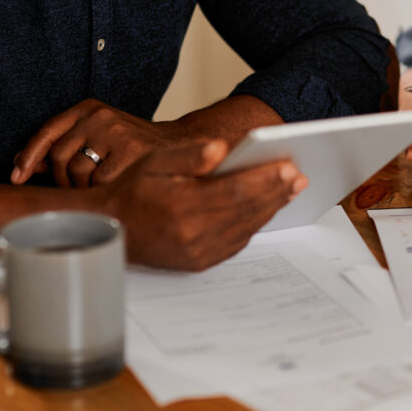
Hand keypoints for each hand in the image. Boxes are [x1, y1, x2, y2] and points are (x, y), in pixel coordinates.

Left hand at [11, 99, 182, 187]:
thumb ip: (62, 148)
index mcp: (88, 109)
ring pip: (77, 171)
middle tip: (75, 188)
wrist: (177, 147)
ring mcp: (116, 132)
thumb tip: (23, 164)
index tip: (17, 176)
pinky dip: (101, 191)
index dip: (29, 156)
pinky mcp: (131, 151)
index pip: (47, 132)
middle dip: (62, 180)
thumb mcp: (95, 138)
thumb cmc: (130, 148)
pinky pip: (100, 181)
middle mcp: (100, 116)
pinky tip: (113, 188)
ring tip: (98, 187)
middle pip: (59, 156)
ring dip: (82, 188)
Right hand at [101, 140, 307, 270]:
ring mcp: (197, 252)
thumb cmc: (134, 191)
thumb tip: (222, 148)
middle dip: (275, 191)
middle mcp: (191, 233)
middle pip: (245, 210)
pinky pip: (237, 242)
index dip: (264, 179)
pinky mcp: (200, 262)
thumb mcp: (154, 162)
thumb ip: (190, 155)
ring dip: (270, 208)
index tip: (288, 166)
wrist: (113, 229)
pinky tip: (266, 208)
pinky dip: (254, 224)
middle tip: (298, 177)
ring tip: (288, 189)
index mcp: (180, 205)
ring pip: (245, 227)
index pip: (234, 190)